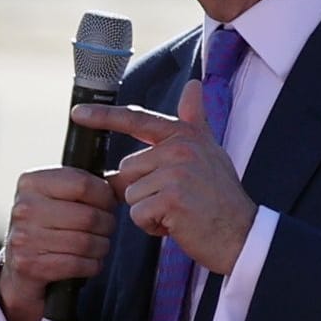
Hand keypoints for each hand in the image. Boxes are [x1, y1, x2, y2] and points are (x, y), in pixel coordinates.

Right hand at [0, 165, 116, 320]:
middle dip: (107, 224)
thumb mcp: (55, 198)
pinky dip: (92, 265)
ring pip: (86, 242)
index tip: (109, 203)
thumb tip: (122, 181)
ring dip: (101, 247)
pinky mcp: (29, 265)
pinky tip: (89, 261)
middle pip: (88, 216)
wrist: (16, 266)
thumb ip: (84, 186)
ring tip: (98, 245)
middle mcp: (24, 208)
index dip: (105, 196)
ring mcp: (25, 238)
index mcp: (31, 183)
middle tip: (106, 228)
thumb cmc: (45, 226)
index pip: (82, 184)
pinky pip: (78, 264)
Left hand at [71, 79, 256, 274]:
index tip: (77, 113)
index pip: (137, 120)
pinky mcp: (171, 198)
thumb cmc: (220, 197)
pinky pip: (137, 213)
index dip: (104, 116)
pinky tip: (176, 225)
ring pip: (129, 193)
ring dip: (147, 210)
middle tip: (175, 200)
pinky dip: (152, 226)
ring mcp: (176, 172)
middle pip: (126, 169)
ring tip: (177, 212)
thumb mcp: (209, 152)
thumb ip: (195, 121)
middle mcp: (180, 148)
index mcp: (184, 135)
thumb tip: (193, 85)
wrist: (242, 235)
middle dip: (142, 191)